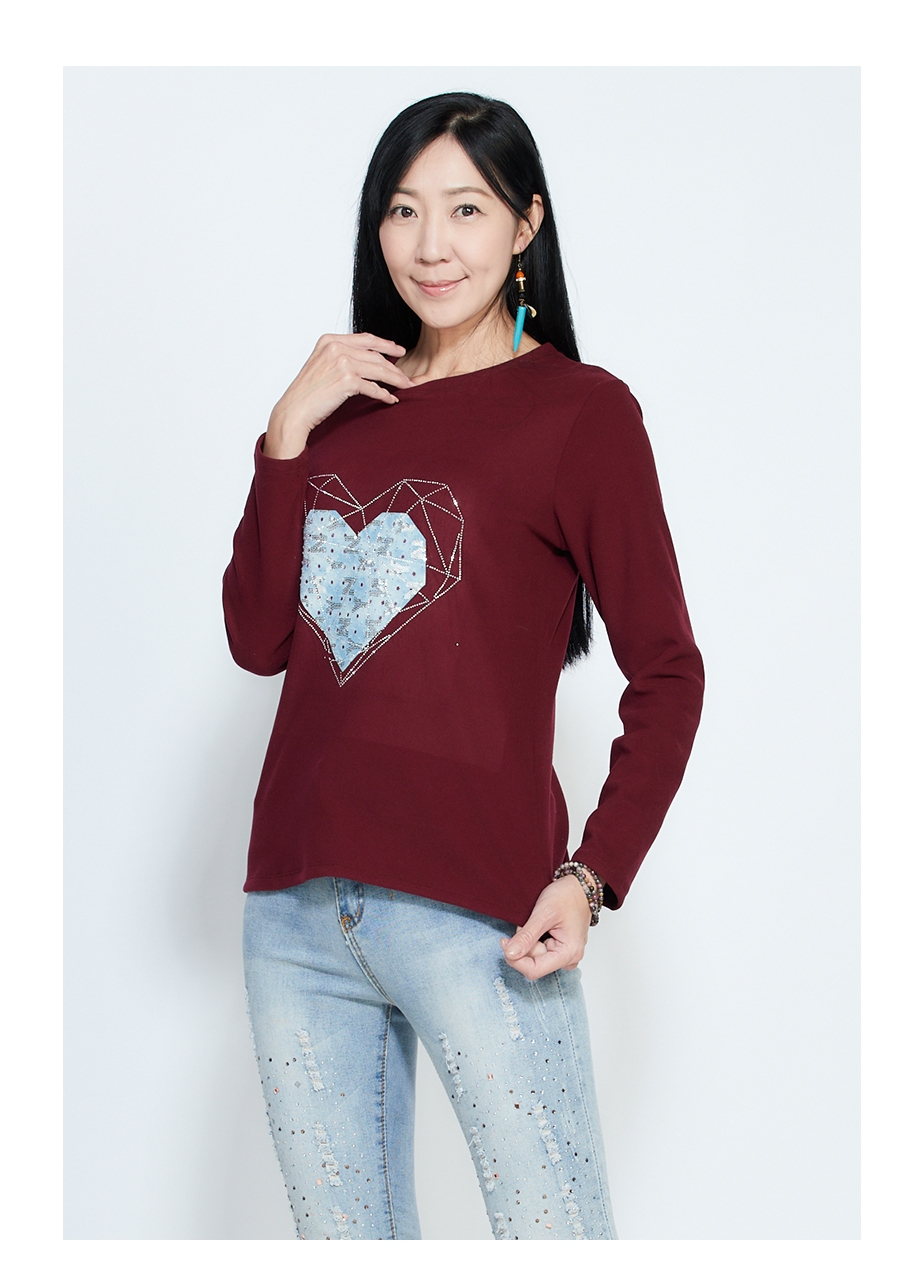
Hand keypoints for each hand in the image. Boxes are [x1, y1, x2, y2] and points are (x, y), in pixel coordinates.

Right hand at [263, 333, 415, 458]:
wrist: (295, 410)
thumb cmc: (308, 392)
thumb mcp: (322, 364)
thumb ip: (341, 356)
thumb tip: (367, 360)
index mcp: (330, 340)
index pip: (366, 339)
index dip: (386, 344)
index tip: (400, 350)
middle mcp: (336, 347)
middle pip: (375, 356)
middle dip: (394, 367)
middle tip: (406, 377)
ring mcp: (341, 362)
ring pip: (378, 370)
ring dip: (395, 380)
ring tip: (405, 387)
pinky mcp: (346, 380)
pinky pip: (373, 387)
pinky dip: (384, 394)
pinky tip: (391, 399)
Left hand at [500, 874, 592, 980]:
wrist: (579, 887)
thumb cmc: (567, 896)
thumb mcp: (544, 913)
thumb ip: (527, 936)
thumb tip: (510, 954)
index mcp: (569, 953)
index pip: (534, 970)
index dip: (515, 959)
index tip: (505, 942)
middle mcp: (569, 959)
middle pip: (534, 964)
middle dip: (524, 946)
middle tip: (525, 925)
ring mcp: (565, 955)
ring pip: (535, 958)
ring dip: (529, 943)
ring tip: (535, 924)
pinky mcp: (560, 950)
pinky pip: (540, 952)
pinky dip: (534, 941)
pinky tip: (539, 928)